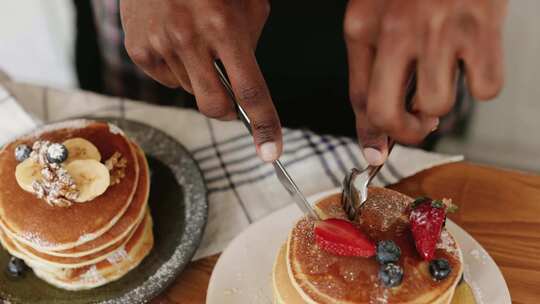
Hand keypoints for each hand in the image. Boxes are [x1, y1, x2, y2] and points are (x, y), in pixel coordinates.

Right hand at [120, 0, 281, 161]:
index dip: (264, 125)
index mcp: (223, 26)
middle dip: (227, 111)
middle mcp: (188, 39)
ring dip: (200, 78)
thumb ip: (250, 42)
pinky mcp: (138, 50)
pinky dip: (177, 70)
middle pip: (214, 106)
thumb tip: (244, 85)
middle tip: (231, 97)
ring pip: (190, 90)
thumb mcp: (247, 1)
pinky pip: (166, 79)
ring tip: (196, 40)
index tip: (271, 153)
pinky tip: (175, 41)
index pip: (250, 91)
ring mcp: (159, 46)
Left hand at [344, 0, 506, 164]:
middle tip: (415, 125)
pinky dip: (482, 85)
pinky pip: (485, 89)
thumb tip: (375, 128)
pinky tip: (472, 62)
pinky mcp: (482, 29)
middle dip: (402, 133)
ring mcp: (439, 31)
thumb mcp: (373, 17)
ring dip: (441, 107)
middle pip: (387, 112)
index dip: (369, 133)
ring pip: (436, 105)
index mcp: (363, 28)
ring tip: (442, 82)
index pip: (359, 99)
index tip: (377, 151)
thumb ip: (370, 68)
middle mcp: (396, 31)